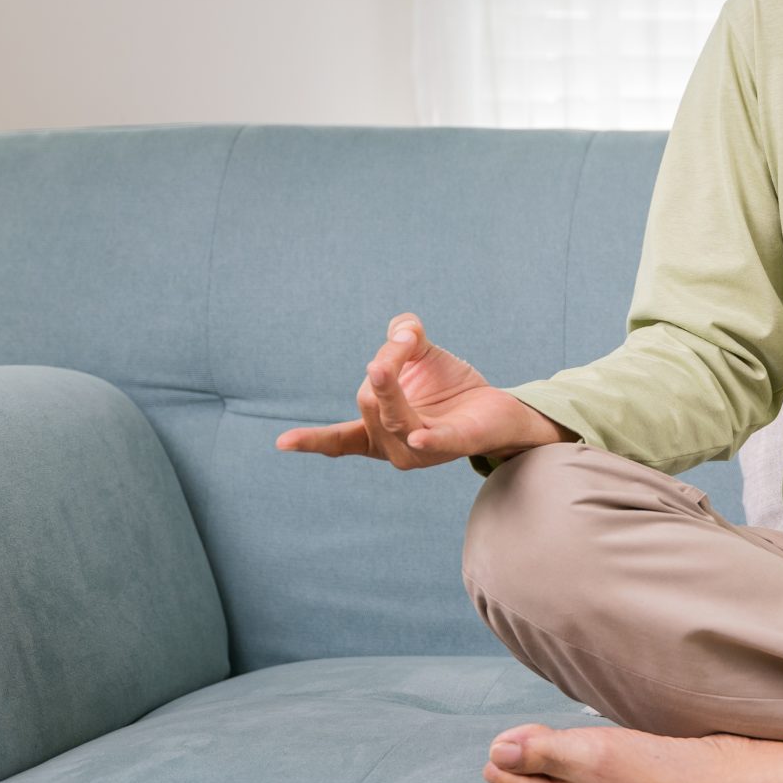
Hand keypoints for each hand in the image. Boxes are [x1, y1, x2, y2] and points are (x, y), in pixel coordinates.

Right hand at [274, 312, 572, 469]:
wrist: (501, 407)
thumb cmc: (451, 388)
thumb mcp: (421, 355)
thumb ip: (402, 337)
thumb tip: (402, 331)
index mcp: (377, 432)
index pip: (340, 441)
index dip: (312, 441)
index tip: (280, 443)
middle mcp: (394, 447)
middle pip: (370, 401)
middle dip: (384, 364)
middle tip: (406, 339)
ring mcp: (423, 451)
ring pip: (396, 417)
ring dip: (389, 389)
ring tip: (383, 366)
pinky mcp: (456, 444)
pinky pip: (438, 441)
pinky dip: (428, 439)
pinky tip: (420, 437)